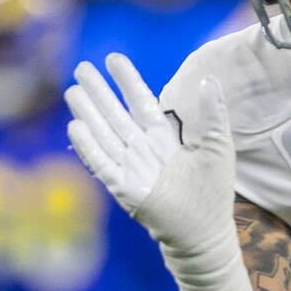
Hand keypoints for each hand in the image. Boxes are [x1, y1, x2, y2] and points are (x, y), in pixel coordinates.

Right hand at [64, 53, 235, 254]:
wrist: (206, 231)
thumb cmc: (213, 190)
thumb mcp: (217, 145)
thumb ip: (213, 113)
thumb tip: (208, 78)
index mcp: (164, 138)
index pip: (141, 102)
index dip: (127, 81)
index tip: (113, 59)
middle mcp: (143, 149)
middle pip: (116, 114)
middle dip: (99, 92)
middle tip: (81, 67)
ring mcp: (131, 168)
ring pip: (104, 134)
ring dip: (88, 113)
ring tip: (72, 91)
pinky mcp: (123, 188)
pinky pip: (101, 163)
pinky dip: (88, 147)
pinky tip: (75, 126)